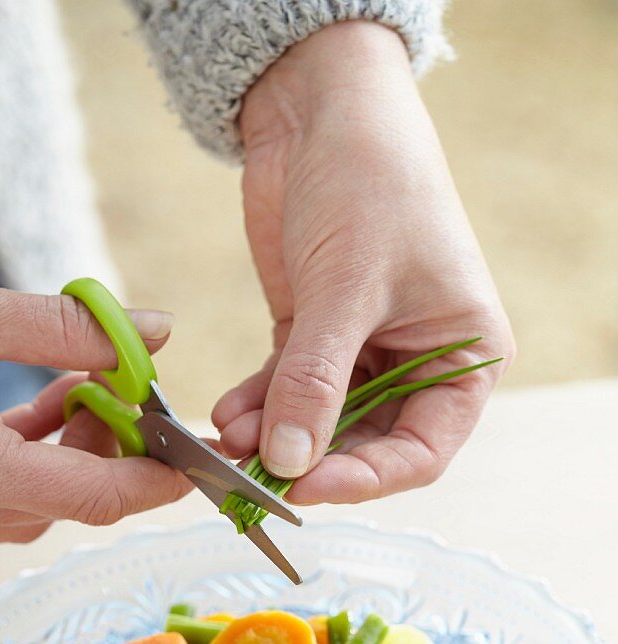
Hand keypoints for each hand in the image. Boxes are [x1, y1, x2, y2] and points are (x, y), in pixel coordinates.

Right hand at [0, 259, 188, 541]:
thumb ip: (64, 327)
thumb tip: (153, 331)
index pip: (90, 495)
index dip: (153, 481)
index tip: (193, 460)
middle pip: (67, 503)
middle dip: (111, 451)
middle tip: (126, 393)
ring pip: (33, 504)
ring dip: (70, 455)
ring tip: (81, 390)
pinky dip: (30, 457)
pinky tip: (46, 406)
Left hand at [213, 22, 514, 502]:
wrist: (323, 109)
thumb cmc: (370, 184)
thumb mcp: (348, 288)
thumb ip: (316, 381)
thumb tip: (287, 461)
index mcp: (462, 358)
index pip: (422, 452)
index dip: (366, 479)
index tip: (306, 488)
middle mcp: (417, 364)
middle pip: (365, 445)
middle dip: (309, 461)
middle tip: (255, 475)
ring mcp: (362, 353)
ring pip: (318, 423)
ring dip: (273, 435)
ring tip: (229, 438)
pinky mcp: (312, 336)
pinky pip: (285, 389)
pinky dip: (256, 404)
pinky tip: (226, 413)